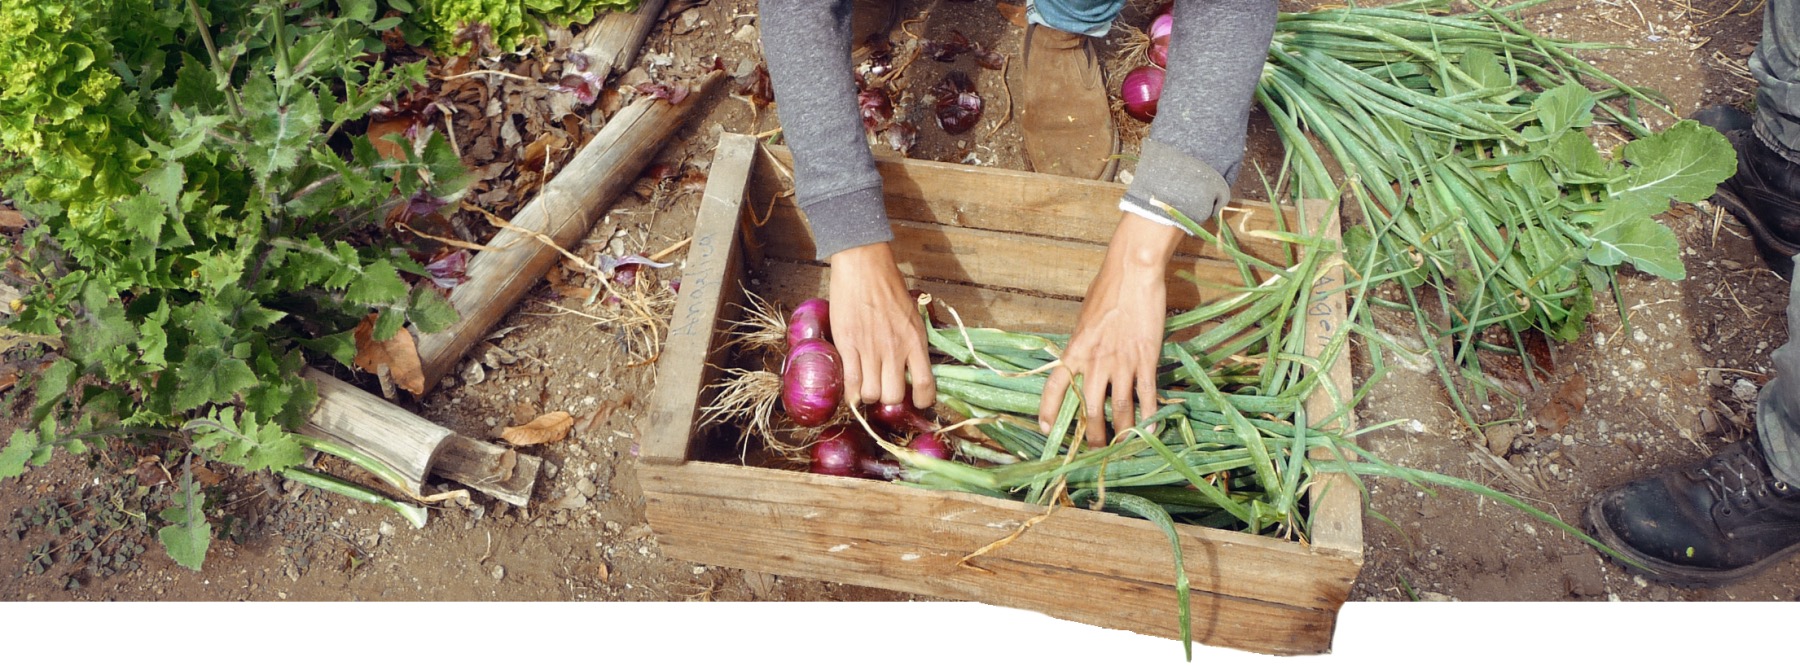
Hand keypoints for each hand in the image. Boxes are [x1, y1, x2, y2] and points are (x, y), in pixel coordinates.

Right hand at [828, 242, 935, 408]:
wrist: (864, 267)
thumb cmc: (889, 287)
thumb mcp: (913, 315)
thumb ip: (913, 341)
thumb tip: (912, 365)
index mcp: (915, 341)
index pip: (925, 385)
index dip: (922, 401)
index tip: (917, 402)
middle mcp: (895, 350)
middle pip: (893, 396)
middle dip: (889, 400)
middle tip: (885, 390)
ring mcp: (870, 349)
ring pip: (871, 394)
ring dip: (869, 395)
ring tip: (867, 386)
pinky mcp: (848, 345)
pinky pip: (850, 383)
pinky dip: (851, 393)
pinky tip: (852, 389)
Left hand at [1039, 212, 1183, 445]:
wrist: (1132, 272)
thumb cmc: (1106, 289)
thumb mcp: (1084, 318)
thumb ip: (1082, 344)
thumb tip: (1082, 359)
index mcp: (1075, 350)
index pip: (1055, 387)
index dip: (1049, 411)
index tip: (1047, 429)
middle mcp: (1095, 362)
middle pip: (1090, 410)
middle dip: (1093, 435)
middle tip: (1095, 450)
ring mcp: (1122, 363)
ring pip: (1120, 410)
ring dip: (1122, 433)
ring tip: (1123, 447)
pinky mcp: (1146, 360)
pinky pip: (1147, 396)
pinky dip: (1150, 416)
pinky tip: (1152, 428)